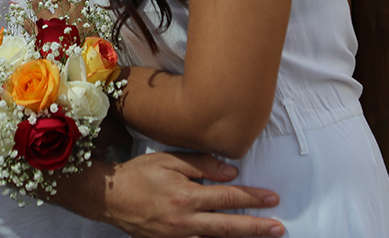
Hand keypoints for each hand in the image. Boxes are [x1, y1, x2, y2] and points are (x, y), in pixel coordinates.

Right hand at [96, 152, 283, 237]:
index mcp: (186, 196)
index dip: (253, 199)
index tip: (272, 199)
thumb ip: (201, 165)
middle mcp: (184, 221)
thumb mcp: (169, 159)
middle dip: (256, 228)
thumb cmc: (138, 174)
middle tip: (279, 228)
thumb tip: (231, 173)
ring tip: (261, 237)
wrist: (109, 197)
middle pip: (228, 227)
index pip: (228, 198)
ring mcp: (177, 237)